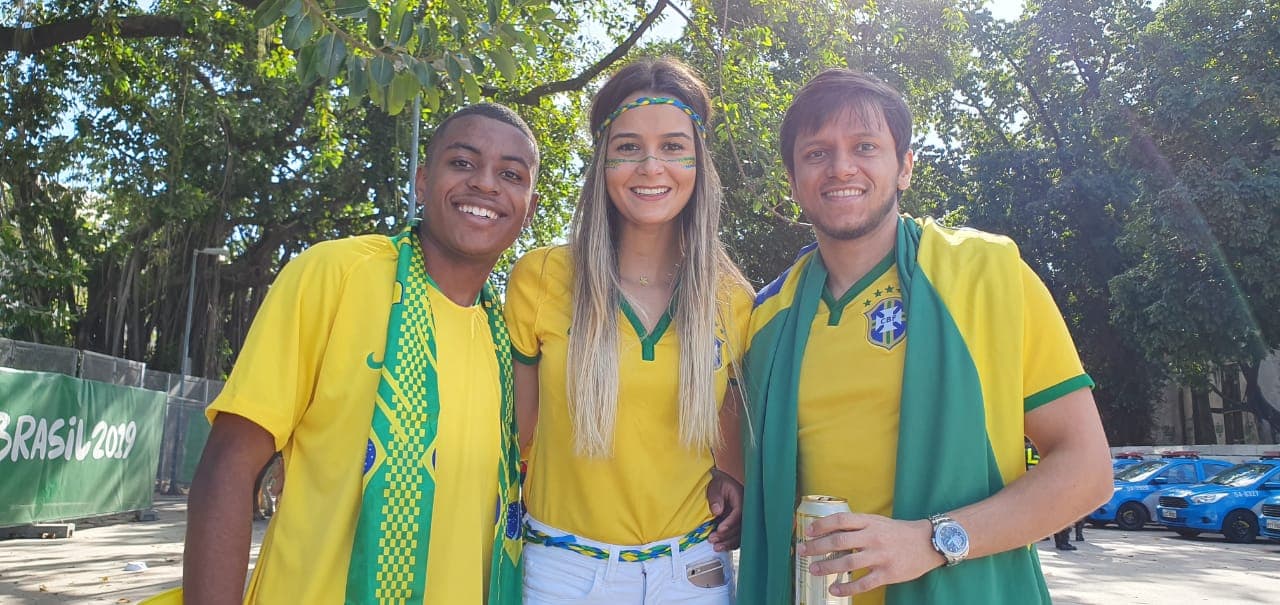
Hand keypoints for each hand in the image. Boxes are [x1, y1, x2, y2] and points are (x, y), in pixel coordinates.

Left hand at [705, 469, 742, 550]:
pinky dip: (730, 543)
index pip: (739, 512)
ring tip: (716, 547)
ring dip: (729, 542)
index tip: (720, 529)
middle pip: (741, 526)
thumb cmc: (715, 482)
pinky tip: (721, 548)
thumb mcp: (713, 485)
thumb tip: (717, 511)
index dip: (730, 522)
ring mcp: (743, 518)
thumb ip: (715, 497)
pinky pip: (738, 537)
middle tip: (713, 540)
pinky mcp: (738, 525)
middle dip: (727, 535)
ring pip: (741, 534)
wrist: (716, 482)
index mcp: (742, 497)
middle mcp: (746, 509)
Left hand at [794, 512, 943, 597]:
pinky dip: (847, 588)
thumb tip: (831, 530)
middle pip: (839, 541)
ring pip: (848, 562)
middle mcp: (873, 537)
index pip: (840, 520)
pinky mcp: (888, 573)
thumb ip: (858, 525)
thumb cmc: (899, 532)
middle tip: (802, 551)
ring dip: (827, 567)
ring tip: (813, 570)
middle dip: (817, 546)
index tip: (808, 531)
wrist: (927, 543)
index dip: (822, 525)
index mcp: (870, 522)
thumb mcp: (878, 522)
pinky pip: (864, 583)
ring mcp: (880, 556)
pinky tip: (834, 590)